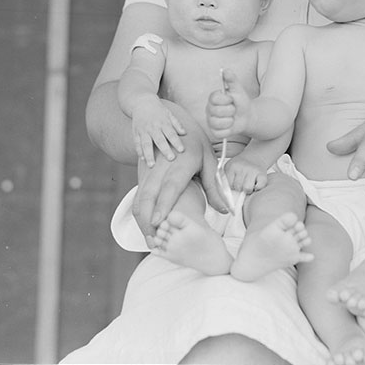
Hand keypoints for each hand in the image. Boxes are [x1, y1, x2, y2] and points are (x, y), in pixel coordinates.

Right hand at [130, 98, 186, 166]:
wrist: (141, 102)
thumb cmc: (158, 110)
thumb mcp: (169, 114)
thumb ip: (177, 124)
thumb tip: (185, 133)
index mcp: (163, 122)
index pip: (171, 133)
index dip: (176, 142)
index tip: (182, 150)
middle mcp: (153, 127)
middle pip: (159, 140)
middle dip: (165, 150)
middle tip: (171, 159)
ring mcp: (143, 130)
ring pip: (146, 144)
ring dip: (149, 155)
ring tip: (152, 165)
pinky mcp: (136, 133)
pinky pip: (137, 143)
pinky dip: (139, 151)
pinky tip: (142, 159)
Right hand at [131, 111, 226, 245]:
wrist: (170, 122)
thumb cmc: (195, 144)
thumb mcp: (209, 160)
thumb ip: (215, 187)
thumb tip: (227, 211)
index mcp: (181, 163)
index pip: (170, 187)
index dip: (163, 205)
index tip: (157, 222)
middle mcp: (161, 167)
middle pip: (148, 196)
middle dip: (147, 221)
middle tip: (153, 243)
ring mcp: (148, 170)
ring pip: (139, 198)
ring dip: (141, 220)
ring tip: (149, 240)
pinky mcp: (142, 174)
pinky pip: (137, 196)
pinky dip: (139, 213)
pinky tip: (146, 228)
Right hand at [206, 68, 250, 138]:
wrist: (247, 116)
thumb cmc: (241, 102)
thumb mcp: (238, 89)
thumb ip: (232, 79)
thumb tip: (226, 70)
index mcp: (213, 98)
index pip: (214, 99)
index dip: (225, 100)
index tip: (231, 99)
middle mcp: (209, 109)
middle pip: (216, 111)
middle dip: (230, 110)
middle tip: (233, 109)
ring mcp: (211, 121)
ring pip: (217, 123)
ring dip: (230, 121)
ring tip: (233, 118)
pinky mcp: (215, 132)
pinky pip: (220, 133)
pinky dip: (229, 130)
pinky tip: (231, 126)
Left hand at [224, 154, 267, 193]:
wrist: (254, 158)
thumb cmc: (240, 167)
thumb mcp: (230, 169)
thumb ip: (226, 178)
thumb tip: (227, 194)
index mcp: (232, 166)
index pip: (228, 184)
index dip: (231, 186)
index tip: (233, 183)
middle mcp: (243, 166)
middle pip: (238, 187)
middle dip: (239, 188)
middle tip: (242, 183)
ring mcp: (253, 170)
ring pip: (247, 189)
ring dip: (247, 189)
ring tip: (248, 184)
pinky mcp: (262, 174)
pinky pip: (259, 186)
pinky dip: (258, 188)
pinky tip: (256, 184)